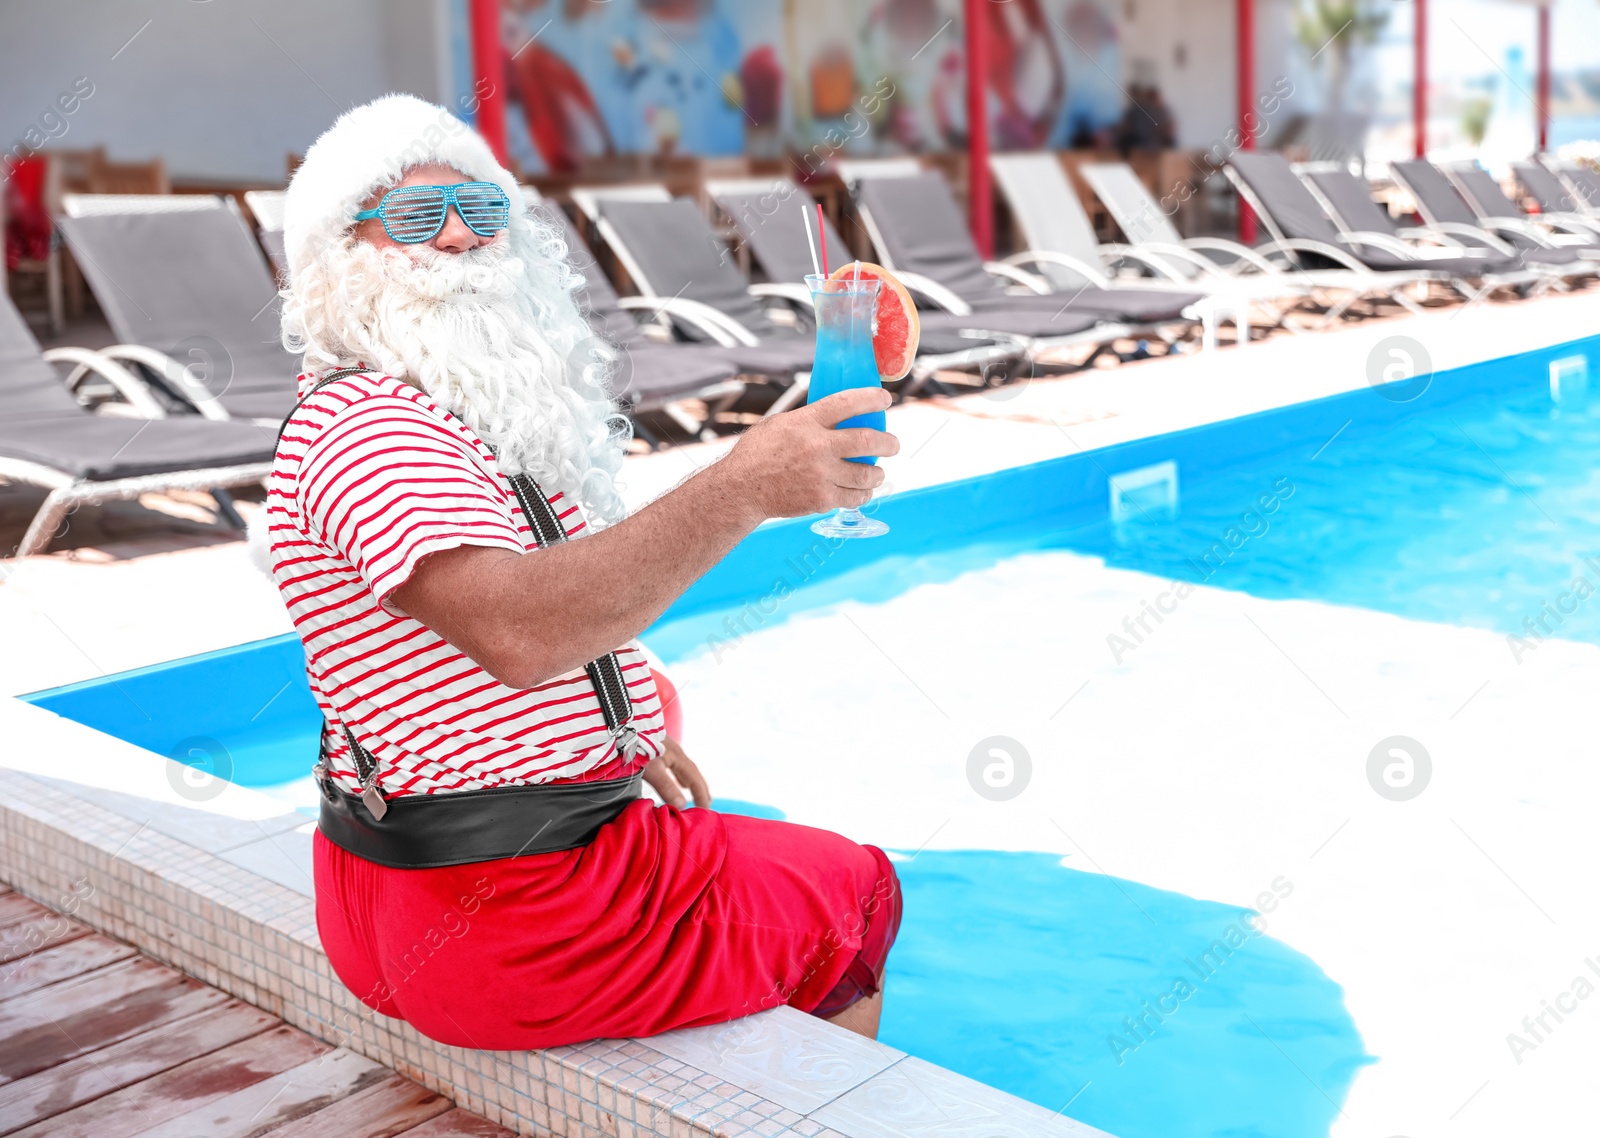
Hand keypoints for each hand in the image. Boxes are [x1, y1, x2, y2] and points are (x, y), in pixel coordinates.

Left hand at [643, 735, 710, 808]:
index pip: (694, 780)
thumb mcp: (652, 769)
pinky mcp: (655, 747)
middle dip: (699, 788)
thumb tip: (682, 805)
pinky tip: (670, 776)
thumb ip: (667, 787)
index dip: (701, 795)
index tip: (704, 811)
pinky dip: (676, 774)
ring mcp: (665, 749)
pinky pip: (672, 764)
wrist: (623, 724)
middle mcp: (675, 752)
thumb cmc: (637, 746)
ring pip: (682, 767)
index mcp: (678, 757)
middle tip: (705, 802)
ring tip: (689, 789)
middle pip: (692, 772)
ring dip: (688, 780)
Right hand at [716, 388, 898, 520]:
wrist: (741, 489)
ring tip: (877, 472)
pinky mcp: (821, 499)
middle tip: (893, 444)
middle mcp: (817, 446)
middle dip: (889, 442)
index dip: (871, 398)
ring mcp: (821, 474)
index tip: (885, 398)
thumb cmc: (757, 454)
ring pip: (866, 474)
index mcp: (806, 421)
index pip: (847, 403)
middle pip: (867, 440)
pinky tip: (863, 491)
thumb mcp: (780, 424)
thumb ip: (809, 419)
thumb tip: (837, 413)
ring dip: (878, 473)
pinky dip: (863, 494)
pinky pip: (854, 497)